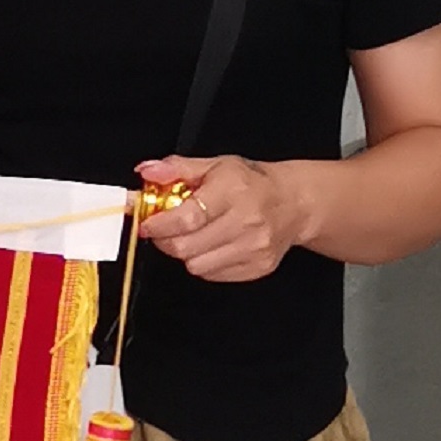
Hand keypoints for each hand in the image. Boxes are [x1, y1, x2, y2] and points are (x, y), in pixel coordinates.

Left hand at [135, 152, 301, 284]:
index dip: (160, 224)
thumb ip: (177, 168)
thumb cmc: (251, 183)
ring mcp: (255, 248)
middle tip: (165, 230)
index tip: (147, 223)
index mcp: (233, 190)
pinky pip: (212, 275)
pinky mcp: (258, 268)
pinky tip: (211, 246)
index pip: (188, 217)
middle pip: (187, 247)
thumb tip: (147, 172)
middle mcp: (247, 221)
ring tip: (193, 236)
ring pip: (197, 266)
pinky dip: (204, 263)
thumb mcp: (215, 165)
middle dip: (166, 240)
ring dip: (186, 253)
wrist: (293, 203)